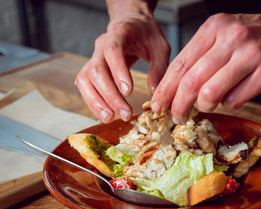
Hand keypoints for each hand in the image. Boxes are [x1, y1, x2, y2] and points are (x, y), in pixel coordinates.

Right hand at [75, 0, 169, 122]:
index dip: (118, 71)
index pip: (113, 51)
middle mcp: (101, 45)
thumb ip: (159, 68)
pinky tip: (104, 114)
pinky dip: (92, 101)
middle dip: (110, 95)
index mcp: (120, 34)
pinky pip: (84, 85)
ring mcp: (93, 57)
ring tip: (110, 118)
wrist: (132, 24)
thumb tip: (154, 95)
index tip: (128, 91)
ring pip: (85, 79)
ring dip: (96, 101)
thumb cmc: (147, 35)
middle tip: (125, 113)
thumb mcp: (160, 47)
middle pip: (96, 69)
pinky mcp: (91, 69)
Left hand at [151, 4, 260, 123]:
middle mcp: (230, 39)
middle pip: (191, 81)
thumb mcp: (224, 34)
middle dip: (179, 105)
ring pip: (211, 92)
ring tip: (208, 105)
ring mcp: (250, 55)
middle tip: (177, 117)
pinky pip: (236, 99)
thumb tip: (178, 87)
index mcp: (213, 29)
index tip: (157, 105)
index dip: (165, 89)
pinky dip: (230, 104)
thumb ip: (202, 57)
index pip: (180, 64)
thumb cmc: (257, 35)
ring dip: (205, 106)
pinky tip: (235, 96)